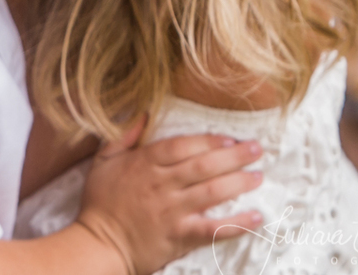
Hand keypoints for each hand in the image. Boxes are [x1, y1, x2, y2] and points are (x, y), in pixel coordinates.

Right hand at [76, 119, 264, 274]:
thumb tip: (143, 113)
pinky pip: (214, 229)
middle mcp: (162, 184)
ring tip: (259, 176)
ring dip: (240, 183)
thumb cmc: (100, 202)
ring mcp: (173, 211)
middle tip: (257, 150)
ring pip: (213, 192)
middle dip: (234, 156)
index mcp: (144, 164)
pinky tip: (257, 216)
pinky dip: (238, 223)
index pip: (183, 146)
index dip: (209, 141)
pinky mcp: (180, 236)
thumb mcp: (103, 161)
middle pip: (204, 166)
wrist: (98, 243)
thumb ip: (123, 136)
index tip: (229, 139)